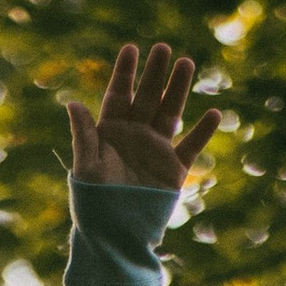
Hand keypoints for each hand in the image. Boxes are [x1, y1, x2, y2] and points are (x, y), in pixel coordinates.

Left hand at [64, 42, 221, 193]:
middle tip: (164, 48)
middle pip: (148, 97)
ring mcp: (156, 150)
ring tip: (186, 63)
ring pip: (170, 112)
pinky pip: (191, 146)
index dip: (125, 73)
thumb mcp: (86, 169)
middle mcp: (135, 136)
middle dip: (155, 73)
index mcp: (111, 132)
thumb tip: (72, 104)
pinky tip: (214, 114)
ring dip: (178, 89)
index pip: (119, 95)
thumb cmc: (94, 205)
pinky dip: (202, 132)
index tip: (132, 49)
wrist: (115, 237)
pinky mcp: (174, 170)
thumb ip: (84, 137)